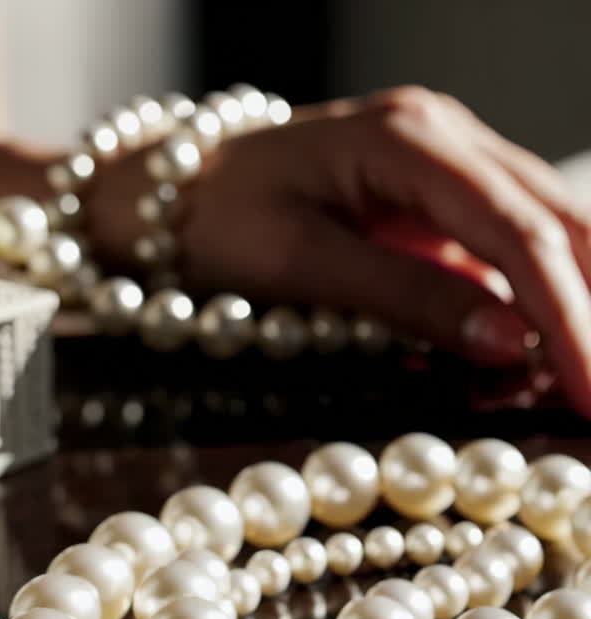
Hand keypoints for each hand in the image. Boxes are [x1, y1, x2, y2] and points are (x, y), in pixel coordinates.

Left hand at [89, 87, 590, 415]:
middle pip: (555, 223)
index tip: (588, 389)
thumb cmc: (214, 220)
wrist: (163, 191)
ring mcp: (447, 163)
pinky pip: (508, 249)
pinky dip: (536, 302)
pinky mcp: (439, 201)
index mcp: (412, 140)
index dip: (565, 318)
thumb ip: (407, 299)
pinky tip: (546, 353)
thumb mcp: (300, 265)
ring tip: (588, 380)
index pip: (517, 235)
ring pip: (546, 230)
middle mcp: (446, 137)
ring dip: (576, 304)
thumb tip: (507, 343)